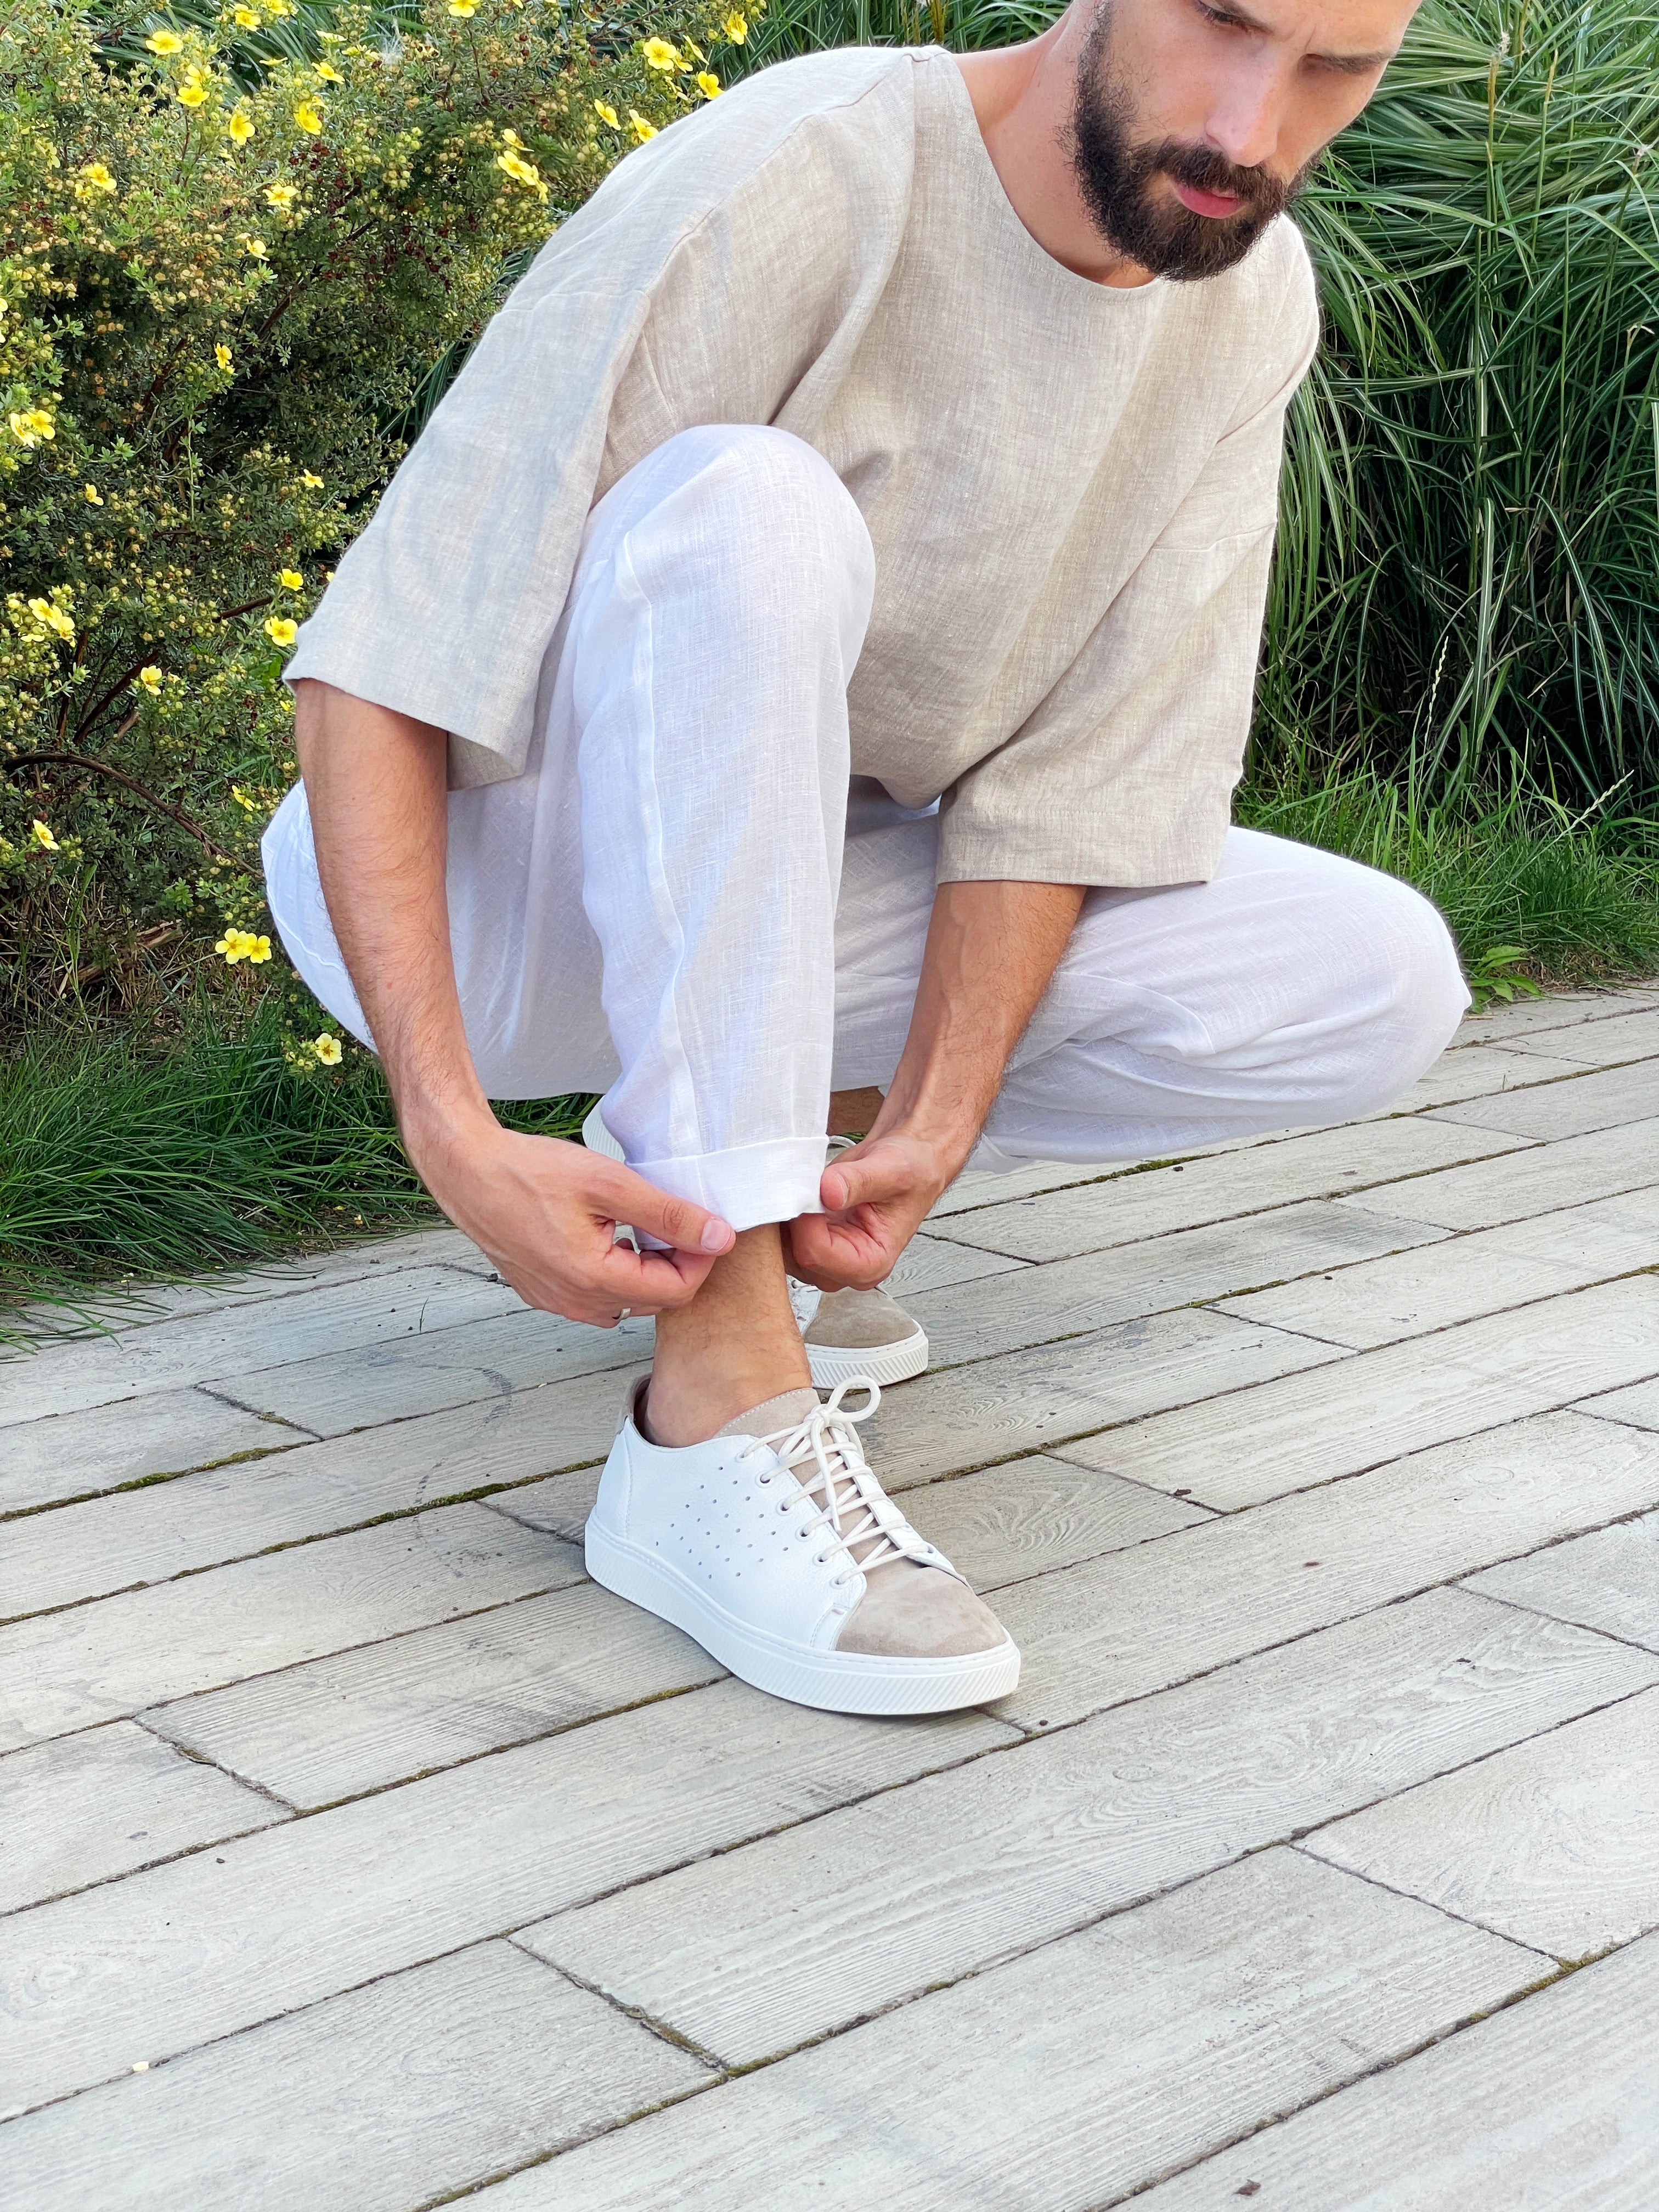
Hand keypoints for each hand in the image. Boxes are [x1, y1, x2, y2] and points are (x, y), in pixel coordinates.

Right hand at [411, 1118, 733, 1325]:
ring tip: (639, 1226)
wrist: (467, 1170)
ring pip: (627, 1302)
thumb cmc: (529, 1171)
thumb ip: (669, 1214)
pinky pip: (596, 1298)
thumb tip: (718, 1237)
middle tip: (674, 1220)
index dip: (701, 1257)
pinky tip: (608, 1236)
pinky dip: (615, 1273)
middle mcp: (574, 1302)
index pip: (678, 1291)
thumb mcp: (611, 1183)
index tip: (703, 1224)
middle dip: (676, 1265)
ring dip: (645, 1271)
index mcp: (594, 1280)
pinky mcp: (542, 1292)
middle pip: (655, 1301)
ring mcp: (556, 1301)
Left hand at [783, 1128, 956, 1291]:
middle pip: (793, 1256)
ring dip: (783, 1216)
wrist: (907, 1162)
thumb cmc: (909, 1171)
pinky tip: (796, 1192)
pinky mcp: (811, 1242)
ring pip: (782, 1250)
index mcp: (870, 1262)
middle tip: (799, 1184)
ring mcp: (826, 1258)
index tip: (811, 1189)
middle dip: (790, 1220)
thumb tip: (829, 1192)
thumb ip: (860, 1181)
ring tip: (802, 1185)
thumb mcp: (892, 1169)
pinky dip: (781, 1214)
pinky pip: (781, 1237)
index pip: (814, 1254)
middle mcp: (846, 1268)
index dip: (803, 1220)